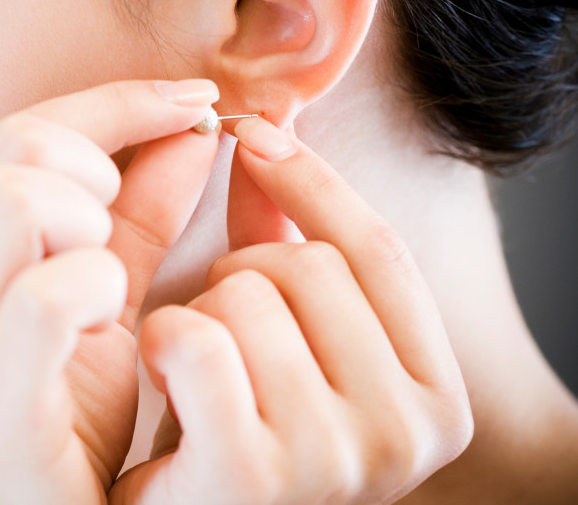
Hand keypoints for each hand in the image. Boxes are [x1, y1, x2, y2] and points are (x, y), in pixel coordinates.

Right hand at [0, 79, 221, 503]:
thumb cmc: (54, 415)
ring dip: (91, 228)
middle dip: (98, 168)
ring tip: (103, 282)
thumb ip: (136, 209)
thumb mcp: (94, 295)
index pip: (20, 126)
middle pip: (16, 146)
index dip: (120, 102)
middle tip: (118, 230)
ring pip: (16, 198)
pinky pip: (50, 294)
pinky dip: (99, 293)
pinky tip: (103, 327)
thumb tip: (189, 129)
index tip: (193, 100)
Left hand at [111, 117, 472, 503]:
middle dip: (238, 276)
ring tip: (193, 376)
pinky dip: (164, 345)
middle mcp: (408, 435)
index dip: (312, 181)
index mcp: (436, 398)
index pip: (380, 251)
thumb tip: (268, 129)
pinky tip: (164, 384)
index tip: (253, 132)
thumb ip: (282, 236)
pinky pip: (200, 340)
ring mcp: (339, 459)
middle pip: (309, 264)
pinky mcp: (256, 475)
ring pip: (247, 292)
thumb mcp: (277, 332)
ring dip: (197, 316)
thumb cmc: (225, 427)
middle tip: (218, 335)